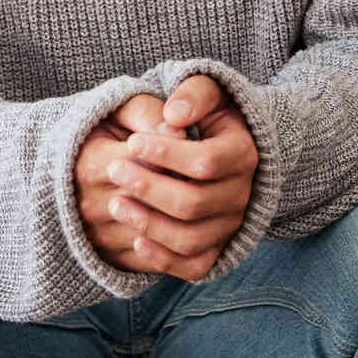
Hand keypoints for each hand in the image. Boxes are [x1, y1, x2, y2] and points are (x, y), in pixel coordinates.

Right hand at [76, 93, 186, 275]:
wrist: (79, 170)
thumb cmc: (108, 133)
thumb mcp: (123, 112)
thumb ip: (149, 115)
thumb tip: (178, 129)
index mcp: (87, 166)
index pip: (142, 164)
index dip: (174, 152)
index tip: (189, 139)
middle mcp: (89, 206)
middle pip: (151, 202)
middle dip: (183, 185)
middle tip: (203, 171)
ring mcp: (101, 237)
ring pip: (158, 235)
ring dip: (188, 217)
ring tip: (199, 193)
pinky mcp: (114, 260)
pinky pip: (159, 262)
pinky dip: (183, 245)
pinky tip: (195, 221)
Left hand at [111, 74, 258, 280]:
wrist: (221, 148)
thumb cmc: (206, 115)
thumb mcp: (207, 92)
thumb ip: (194, 94)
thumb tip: (174, 115)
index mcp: (243, 154)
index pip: (205, 162)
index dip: (166, 154)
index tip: (132, 142)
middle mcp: (242, 195)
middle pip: (194, 203)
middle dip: (149, 187)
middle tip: (114, 169)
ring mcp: (230, 225)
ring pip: (191, 238)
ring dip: (149, 224)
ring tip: (116, 203)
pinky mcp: (217, 247)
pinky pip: (195, 265)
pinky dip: (164, 258)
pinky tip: (135, 240)